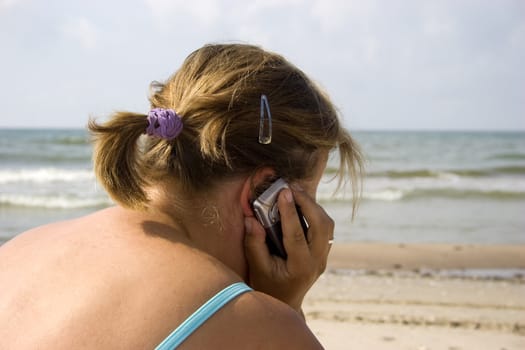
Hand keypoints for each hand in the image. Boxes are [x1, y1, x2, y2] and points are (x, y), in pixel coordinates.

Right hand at [244, 186, 333, 313]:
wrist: (285, 302)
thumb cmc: (268, 285)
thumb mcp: (257, 267)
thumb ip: (254, 244)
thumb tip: (251, 219)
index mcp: (300, 267)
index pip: (296, 235)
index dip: (290, 212)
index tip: (283, 192)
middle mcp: (317, 261)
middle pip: (321, 226)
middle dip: (308, 203)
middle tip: (291, 188)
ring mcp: (323, 256)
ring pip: (327, 225)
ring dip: (313, 205)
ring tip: (295, 191)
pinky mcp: (324, 251)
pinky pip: (325, 227)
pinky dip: (315, 212)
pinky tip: (301, 203)